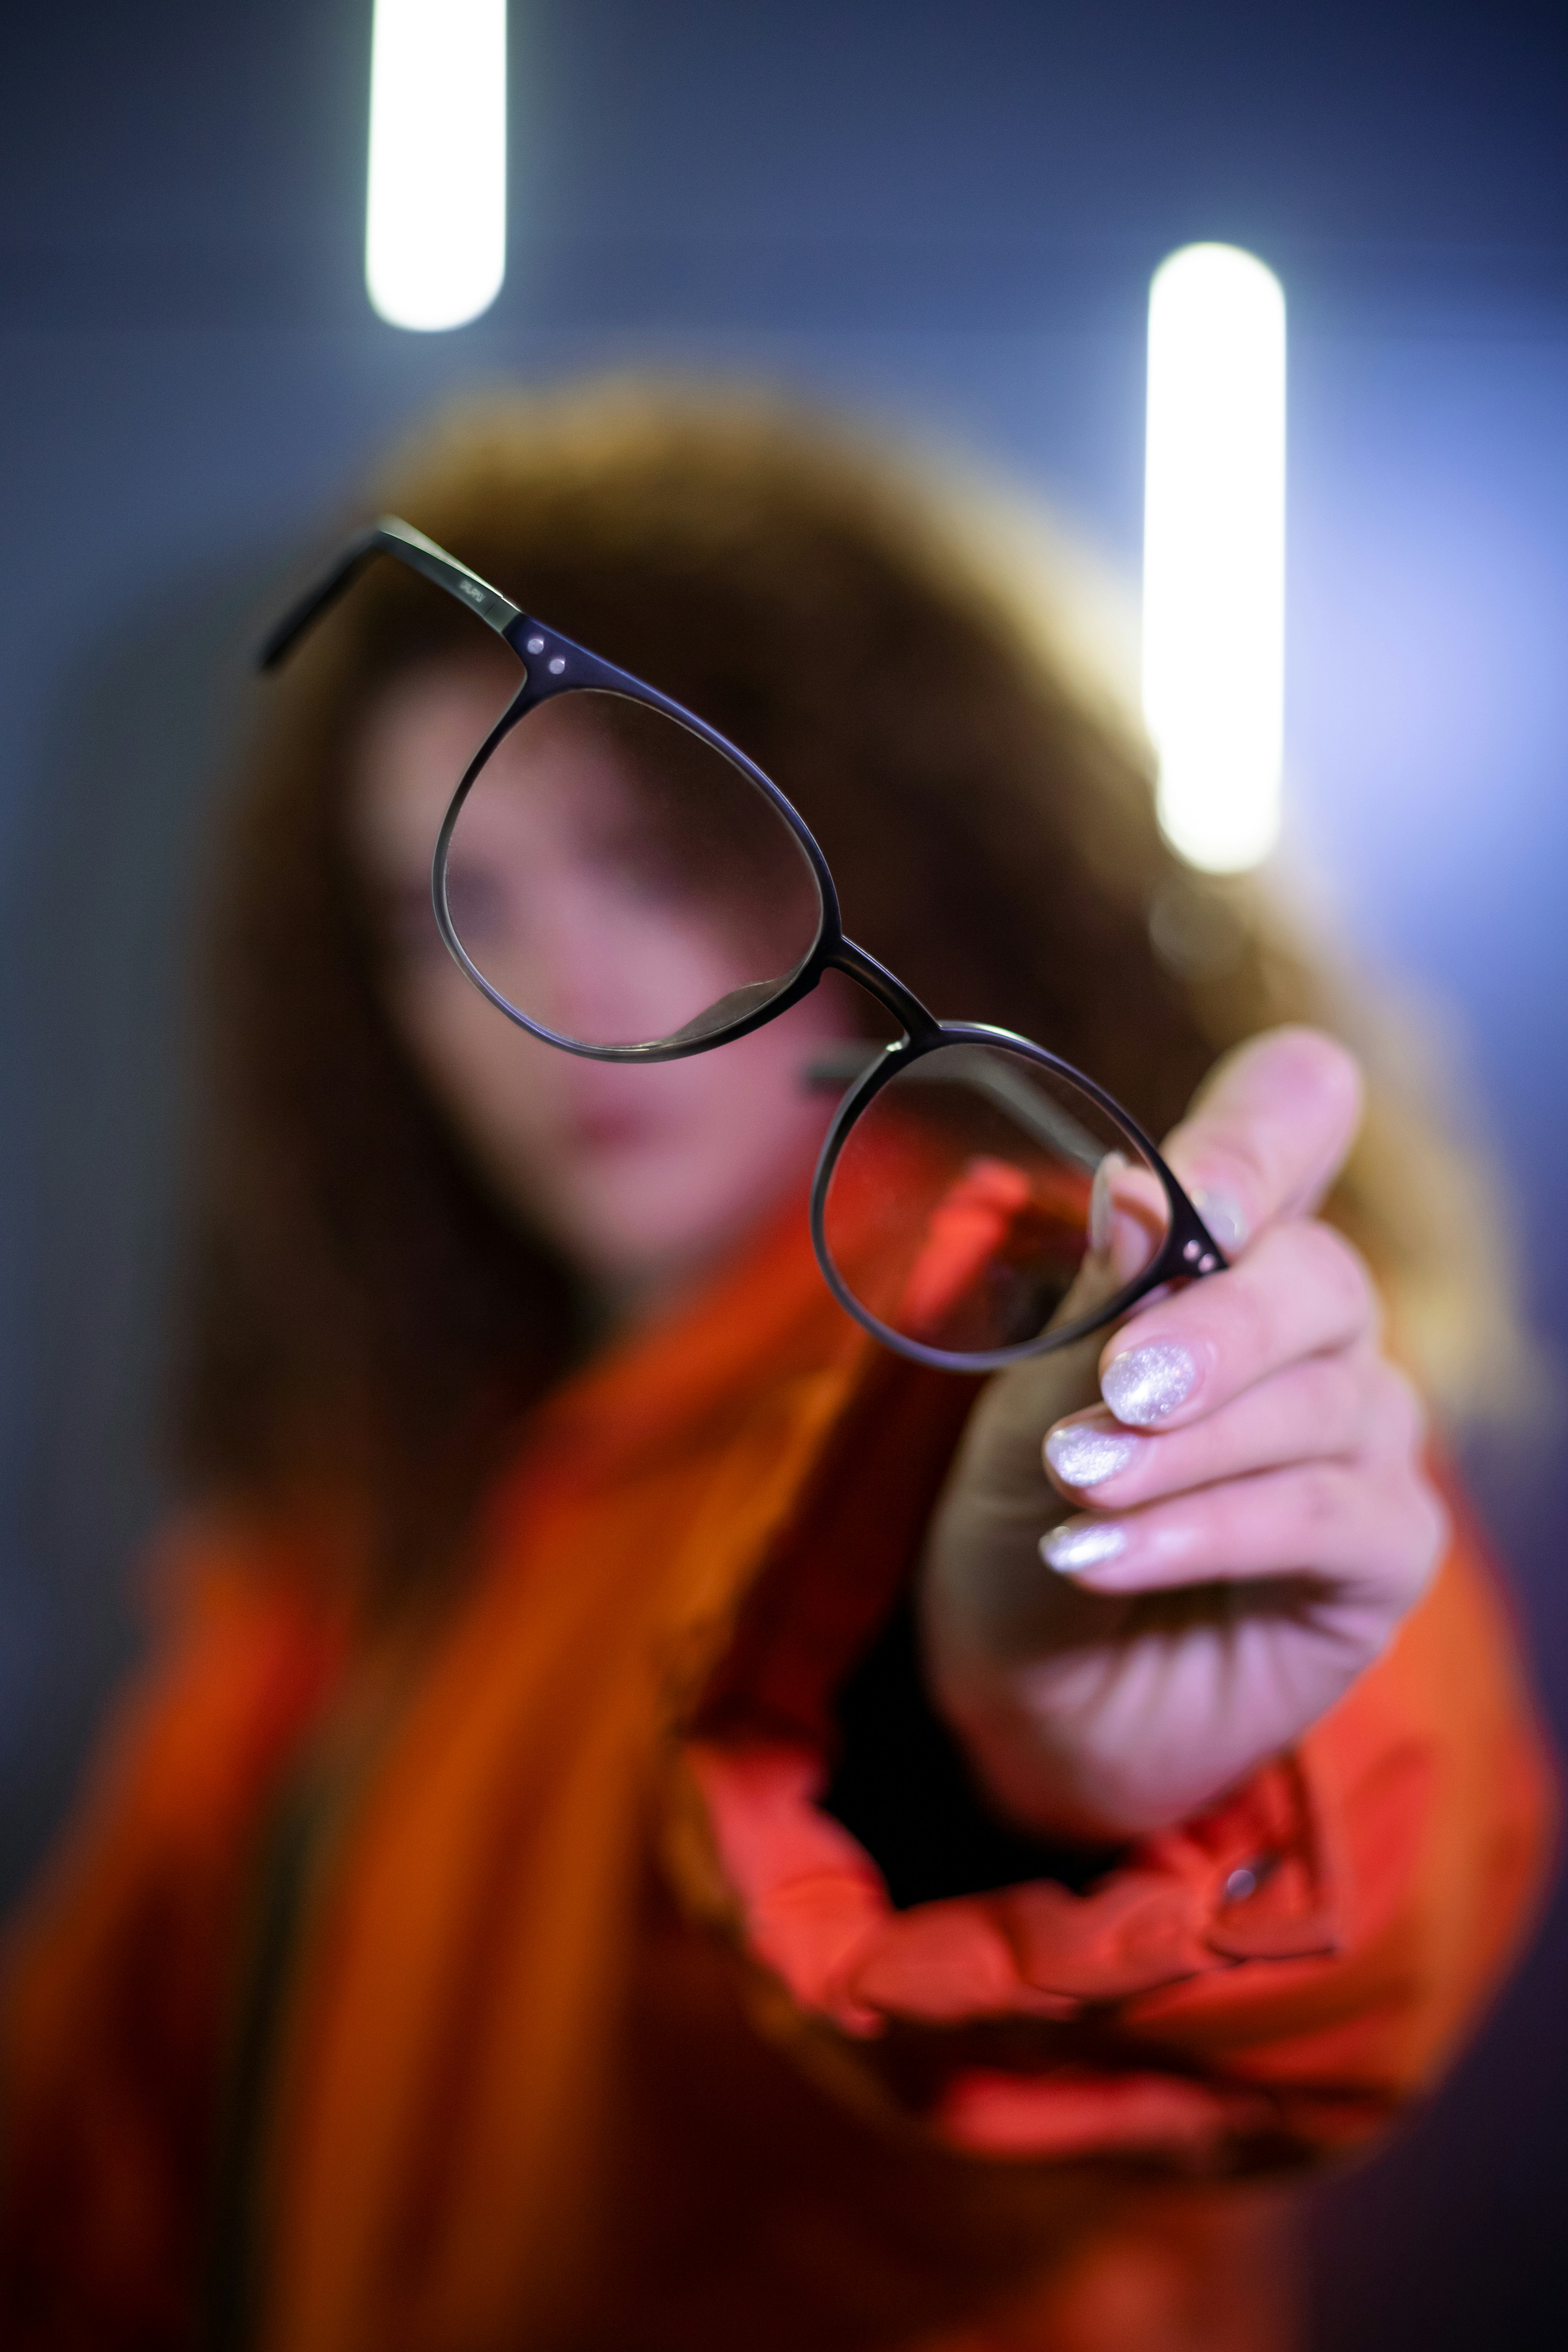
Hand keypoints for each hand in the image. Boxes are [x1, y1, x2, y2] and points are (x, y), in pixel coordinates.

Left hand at [919, 1028, 1448, 1843]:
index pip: (1296, 1114)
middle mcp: (1308, 1326)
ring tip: (1080, 1488)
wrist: (1021, 1691)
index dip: (1261, 1136)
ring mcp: (1359, 1436)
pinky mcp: (1384, 1551)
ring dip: (1186, 1449)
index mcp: (1222, 1249)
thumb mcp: (1017, 1409)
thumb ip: (1089, 1304)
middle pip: (1320, 1272)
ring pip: (1320, 1401)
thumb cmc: (1022, 1522)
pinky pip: (1325, 1514)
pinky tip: (1104, 1558)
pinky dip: (1208, 1530)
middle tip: (1118, 1389)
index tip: (1188, 1201)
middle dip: (1215, 1329)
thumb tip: (1137, 1183)